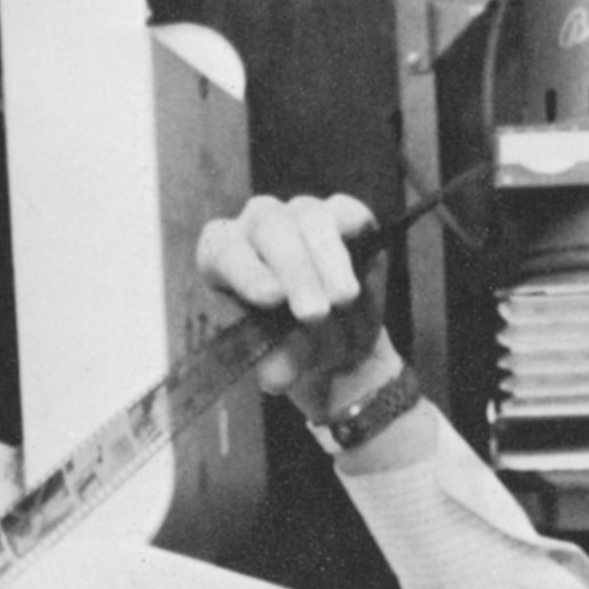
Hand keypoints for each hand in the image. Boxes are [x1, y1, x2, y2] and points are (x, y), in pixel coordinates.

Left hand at [194, 192, 400, 423]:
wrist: (339, 349)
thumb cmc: (296, 349)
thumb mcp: (286, 362)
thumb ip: (279, 361)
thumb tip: (275, 377)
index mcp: (224, 258)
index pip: (223, 251)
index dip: (246, 271)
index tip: (272, 298)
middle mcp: (257, 227)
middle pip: (269, 226)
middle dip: (295, 270)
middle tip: (314, 313)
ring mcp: (300, 216)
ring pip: (310, 217)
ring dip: (327, 260)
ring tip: (343, 300)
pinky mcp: (342, 215)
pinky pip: (348, 210)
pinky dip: (356, 227)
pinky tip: (365, 255)